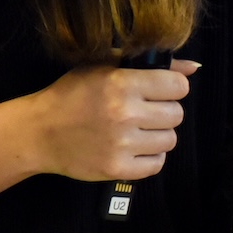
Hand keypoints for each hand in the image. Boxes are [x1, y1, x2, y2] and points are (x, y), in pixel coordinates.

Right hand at [0, 59, 196, 207]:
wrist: (38, 132)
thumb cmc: (72, 94)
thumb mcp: (104, 67)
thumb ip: (149, 63)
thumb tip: (194, 68)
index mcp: (123, 83)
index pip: (178, 86)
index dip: (172, 87)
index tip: (158, 91)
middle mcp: (126, 113)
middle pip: (177, 114)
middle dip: (164, 111)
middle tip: (144, 112)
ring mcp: (122, 144)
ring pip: (170, 140)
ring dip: (157, 134)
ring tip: (137, 130)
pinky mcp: (117, 169)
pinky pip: (156, 164)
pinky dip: (150, 157)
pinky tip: (134, 147)